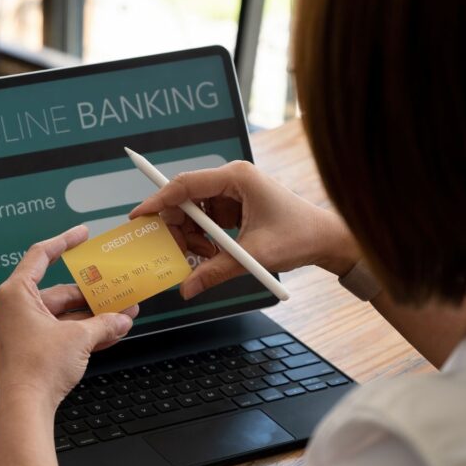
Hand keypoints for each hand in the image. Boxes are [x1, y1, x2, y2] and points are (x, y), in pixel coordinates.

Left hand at [0, 225, 139, 410]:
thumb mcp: (79, 339)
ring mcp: (19, 329)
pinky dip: (79, 331)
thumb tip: (121, 319)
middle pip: (58, 291)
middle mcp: (13, 308)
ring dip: (90, 315)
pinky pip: (57, 331)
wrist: (25, 408)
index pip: (41, 255)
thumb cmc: (36, 370)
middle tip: (115, 289)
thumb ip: (104, 324)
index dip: (64, 242)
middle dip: (90, 294)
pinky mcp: (27, 347)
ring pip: (61, 314)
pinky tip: (107, 333)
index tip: (82, 234)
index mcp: (16, 294)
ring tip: (119, 314)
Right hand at [130, 161, 359, 299]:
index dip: (159, 201)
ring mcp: (232, 192)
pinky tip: (214, 255)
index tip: (139, 216)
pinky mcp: (234, 205)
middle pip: (185, 199)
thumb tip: (187, 288)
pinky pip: (205, 221)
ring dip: (191, 238)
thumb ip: (215, 271)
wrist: (326, 240)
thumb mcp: (253, 256)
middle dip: (176, 228)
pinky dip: (203, 240)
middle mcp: (231, 179)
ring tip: (205, 258)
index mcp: (236, 178)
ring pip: (193, 212)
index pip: (185, 185)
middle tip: (172, 252)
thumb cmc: (299, 237)